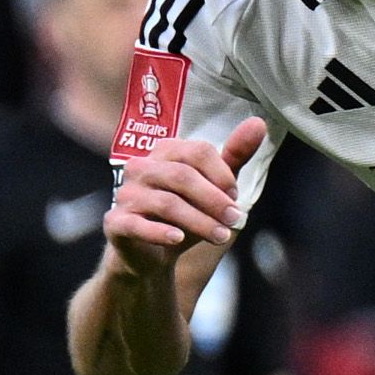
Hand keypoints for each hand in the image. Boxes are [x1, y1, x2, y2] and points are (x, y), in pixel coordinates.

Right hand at [103, 119, 264, 276]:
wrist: (153, 252)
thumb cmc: (186, 212)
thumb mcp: (213, 184)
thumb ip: (234, 155)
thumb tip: (258, 122)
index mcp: (164, 152)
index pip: (196, 151)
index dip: (221, 174)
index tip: (235, 195)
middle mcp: (141, 168)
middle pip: (182, 176)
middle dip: (214, 200)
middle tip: (235, 219)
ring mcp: (125, 194)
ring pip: (166, 203)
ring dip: (200, 222)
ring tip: (221, 236)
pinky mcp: (116, 222)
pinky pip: (136, 225)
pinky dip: (160, 232)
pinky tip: (178, 239)